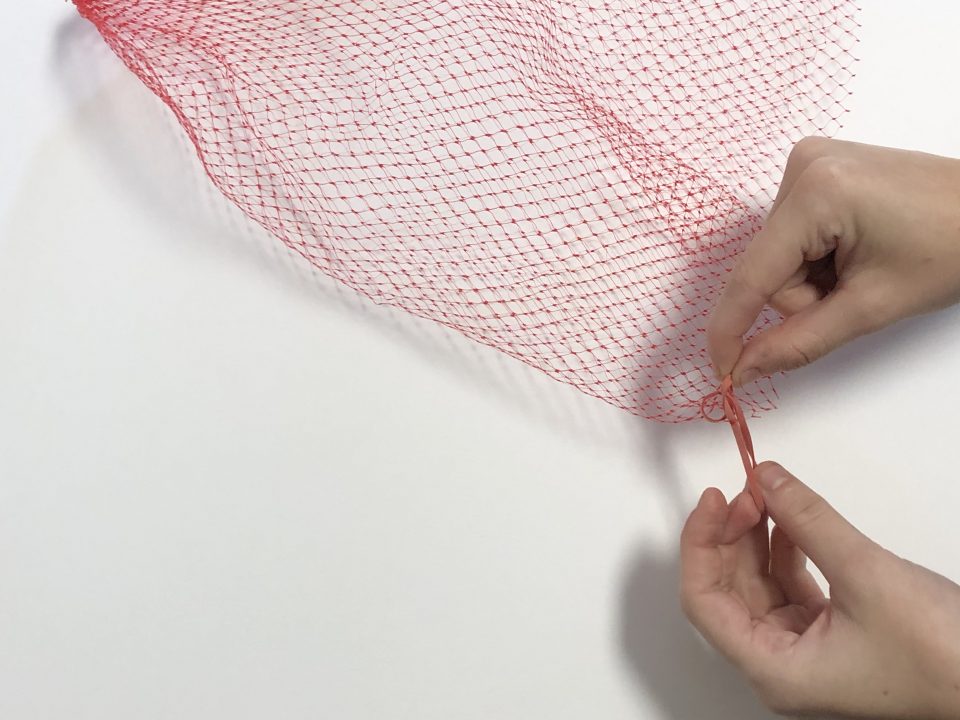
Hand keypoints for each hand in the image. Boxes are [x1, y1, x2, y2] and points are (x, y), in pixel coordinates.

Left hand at [680, 462, 959, 717]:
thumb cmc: (941, 656)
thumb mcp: (865, 574)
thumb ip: (808, 520)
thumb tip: (764, 477)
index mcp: (773, 669)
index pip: (704, 601)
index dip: (700, 545)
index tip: (712, 500)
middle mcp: (780, 664)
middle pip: (727, 589)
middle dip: (729, 534)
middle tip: (746, 489)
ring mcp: (805, 650)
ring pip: (758, 584)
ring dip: (756, 537)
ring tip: (764, 494)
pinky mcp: (830, 634)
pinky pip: (789, 585)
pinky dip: (784, 550)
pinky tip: (788, 519)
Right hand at [708, 138, 959, 384]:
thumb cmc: (952, 248)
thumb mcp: (872, 306)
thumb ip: (799, 341)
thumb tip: (742, 370)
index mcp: (816, 192)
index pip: (752, 276)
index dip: (730, 330)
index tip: (721, 371)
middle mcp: (802, 167)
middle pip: (769, 268)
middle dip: (805, 296)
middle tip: (856, 293)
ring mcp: (809, 161)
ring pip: (780, 256)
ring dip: (813, 278)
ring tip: (864, 266)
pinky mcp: (818, 168)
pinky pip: (793, 234)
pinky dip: (817, 256)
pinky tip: (856, 248)